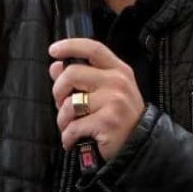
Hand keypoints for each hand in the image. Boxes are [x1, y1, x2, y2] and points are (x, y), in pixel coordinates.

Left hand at [49, 38, 145, 160]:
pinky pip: (73, 126)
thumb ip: (82, 76)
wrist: (139, 146)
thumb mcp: (107, 92)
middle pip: (72, 73)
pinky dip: (68, 136)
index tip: (53, 50)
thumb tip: (56, 67)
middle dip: (58, 90)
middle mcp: (118, 82)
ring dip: (62, 118)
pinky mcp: (107, 122)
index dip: (71, 46)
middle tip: (60, 103)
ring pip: (69, 103)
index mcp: (118, 70)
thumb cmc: (119, 117)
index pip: (93, 49)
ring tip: (69, 126)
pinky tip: (73, 139)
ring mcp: (114, 101)